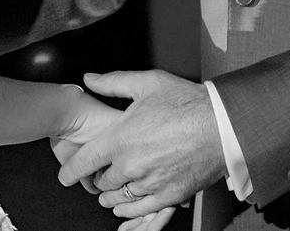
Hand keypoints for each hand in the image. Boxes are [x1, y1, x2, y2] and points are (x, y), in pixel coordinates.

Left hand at [56, 69, 225, 219]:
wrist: (223, 125)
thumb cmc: (188, 103)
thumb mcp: (148, 83)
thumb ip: (114, 82)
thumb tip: (90, 79)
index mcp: (121, 138)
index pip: (84, 162)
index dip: (70, 172)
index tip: (66, 175)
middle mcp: (131, 165)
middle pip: (101, 182)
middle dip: (98, 178)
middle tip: (102, 173)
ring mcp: (149, 183)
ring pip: (119, 199)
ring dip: (112, 195)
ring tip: (112, 190)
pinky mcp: (168, 196)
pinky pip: (139, 210)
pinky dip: (129, 210)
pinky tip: (126, 206)